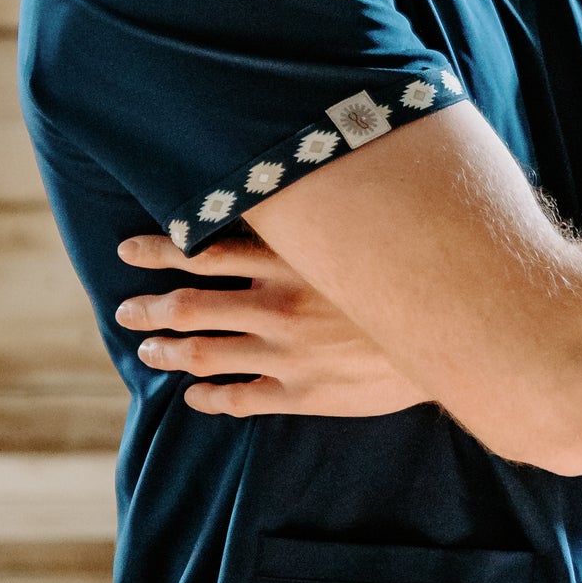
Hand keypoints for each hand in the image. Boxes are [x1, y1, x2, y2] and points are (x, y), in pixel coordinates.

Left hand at [113, 221, 429, 419]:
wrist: (455, 335)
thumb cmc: (410, 273)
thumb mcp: (360, 231)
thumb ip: (320, 218)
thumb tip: (289, 185)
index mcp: (289, 261)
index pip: (203, 249)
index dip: (159, 249)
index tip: (129, 250)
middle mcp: (277, 305)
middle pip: (189, 307)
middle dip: (150, 310)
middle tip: (126, 312)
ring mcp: (286, 353)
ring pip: (204, 354)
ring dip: (169, 353)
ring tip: (149, 351)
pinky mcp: (303, 394)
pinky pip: (239, 398)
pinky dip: (208, 397)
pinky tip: (196, 397)